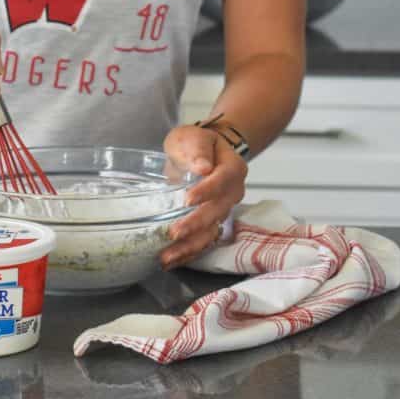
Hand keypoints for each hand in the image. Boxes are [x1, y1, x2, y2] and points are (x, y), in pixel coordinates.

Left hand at [159, 124, 246, 268]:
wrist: (202, 154)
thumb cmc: (196, 144)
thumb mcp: (192, 137)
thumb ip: (197, 149)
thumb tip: (202, 167)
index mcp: (233, 168)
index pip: (222, 181)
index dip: (206, 191)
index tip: (187, 199)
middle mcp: (233, 193)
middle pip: (217, 211)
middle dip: (195, 224)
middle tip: (173, 233)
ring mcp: (224, 210)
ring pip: (211, 232)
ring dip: (189, 246)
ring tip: (166, 257)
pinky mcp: (212, 223)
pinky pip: (203, 241)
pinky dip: (187, 253)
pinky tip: (170, 261)